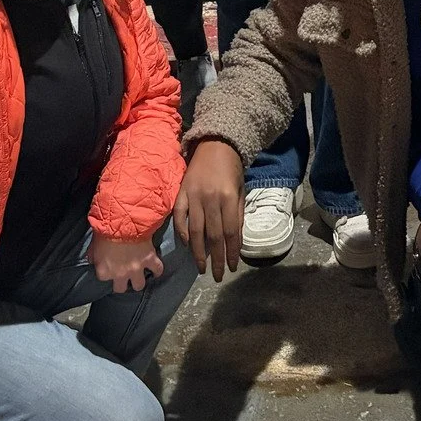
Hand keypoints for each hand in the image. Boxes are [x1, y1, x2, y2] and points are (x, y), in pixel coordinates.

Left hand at [89, 232, 165, 292]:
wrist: (122, 221)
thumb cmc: (105, 231)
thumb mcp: (93, 245)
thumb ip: (93, 257)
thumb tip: (92, 261)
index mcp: (105, 272)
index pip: (104, 277)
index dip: (106, 271)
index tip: (108, 267)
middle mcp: (120, 274)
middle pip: (121, 289)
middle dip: (122, 283)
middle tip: (123, 276)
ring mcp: (136, 268)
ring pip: (139, 285)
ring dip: (138, 281)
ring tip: (138, 277)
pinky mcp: (149, 259)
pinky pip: (157, 270)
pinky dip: (157, 270)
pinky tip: (155, 271)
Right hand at [173, 139, 246, 281]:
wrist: (215, 145)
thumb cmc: (232, 169)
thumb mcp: (241, 191)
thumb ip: (238, 215)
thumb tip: (235, 243)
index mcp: (228, 198)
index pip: (230, 232)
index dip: (231, 252)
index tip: (232, 267)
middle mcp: (210, 199)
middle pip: (213, 236)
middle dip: (215, 259)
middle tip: (217, 276)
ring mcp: (193, 196)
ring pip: (194, 231)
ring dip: (198, 253)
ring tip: (201, 268)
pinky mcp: (180, 193)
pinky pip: (179, 217)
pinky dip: (181, 233)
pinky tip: (187, 246)